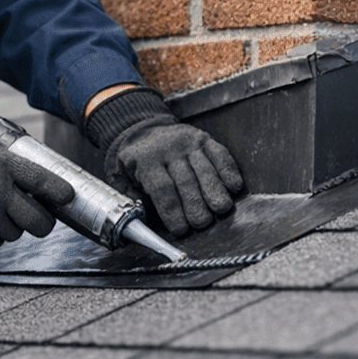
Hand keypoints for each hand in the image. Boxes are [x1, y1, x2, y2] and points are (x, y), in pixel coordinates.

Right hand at [0, 140, 71, 252]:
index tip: (68, 198)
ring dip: (8, 228)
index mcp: (6, 165)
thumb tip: (50, 192)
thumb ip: (19, 172)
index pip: (44, 181)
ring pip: (16, 234)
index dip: (61, 193)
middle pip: (39, 221)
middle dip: (41, 223)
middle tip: (35, 219)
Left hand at [105, 117, 243, 235]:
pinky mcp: (204, 138)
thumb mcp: (123, 174)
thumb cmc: (137, 161)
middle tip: (202, 223)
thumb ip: (130, 196)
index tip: (180, 229)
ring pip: (204, 169)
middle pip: (185, 181)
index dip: (172, 211)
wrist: (145, 129)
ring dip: (215, 191)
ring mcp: (188, 142)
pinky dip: (228, 170)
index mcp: (145, 160)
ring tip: (220, 209)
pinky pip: (219, 154)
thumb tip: (142, 220)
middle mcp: (168, 149)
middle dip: (195, 205)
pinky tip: (234, 186)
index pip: (161, 189)